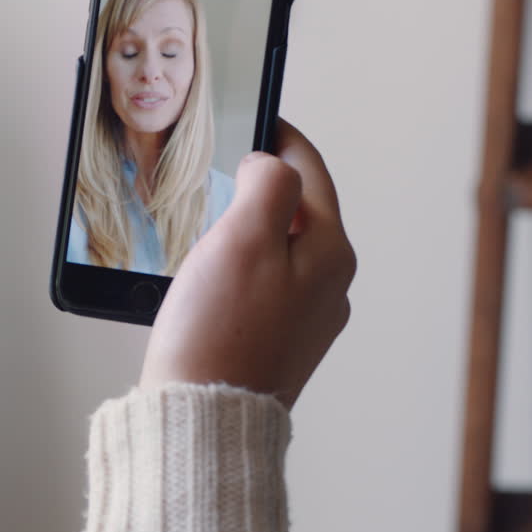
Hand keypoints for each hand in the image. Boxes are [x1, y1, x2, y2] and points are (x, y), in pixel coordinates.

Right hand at [139, 120, 355, 408]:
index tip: (258, 114)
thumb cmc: (218, 331)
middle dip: (262, 183)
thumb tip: (268, 165)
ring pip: (279, 249)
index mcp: (329, 251)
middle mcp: (328, 286)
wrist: (202, 417)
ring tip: (209, 220)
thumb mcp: (245, 235)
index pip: (310, 171)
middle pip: (298, 209)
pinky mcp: (276, 344)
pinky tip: (208, 277)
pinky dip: (238, 267)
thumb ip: (267, 182)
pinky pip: (262, 286)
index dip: (280, 136)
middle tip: (223, 167)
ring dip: (248, 227)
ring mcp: (305, 320)